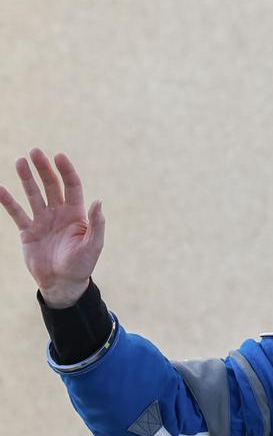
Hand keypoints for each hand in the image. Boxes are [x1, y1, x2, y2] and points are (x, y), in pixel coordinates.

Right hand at [0, 150, 104, 307]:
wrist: (62, 283)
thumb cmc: (82, 265)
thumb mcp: (93, 245)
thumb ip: (97, 223)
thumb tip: (99, 200)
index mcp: (76, 213)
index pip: (71, 186)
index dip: (66, 171)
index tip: (58, 156)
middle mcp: (59, 213)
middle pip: (51, 185)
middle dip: (43, 169)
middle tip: (34, 152)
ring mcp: (42, 221)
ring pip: (33, 194)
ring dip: (26, 178)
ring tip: (20, 161)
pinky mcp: (28, 231)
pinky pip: (16, 213)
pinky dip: (8, 201)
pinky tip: (0, 188)